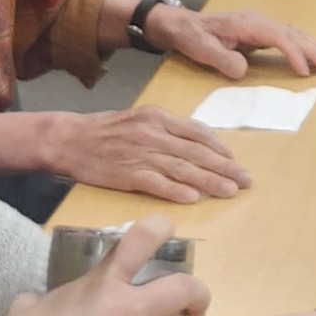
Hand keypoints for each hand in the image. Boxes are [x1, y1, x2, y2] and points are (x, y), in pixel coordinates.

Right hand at [0, 106, 249, 202]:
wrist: (69, 139)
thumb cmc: (104, 130)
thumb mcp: (138, 119)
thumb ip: (166, 130)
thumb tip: (196, 144)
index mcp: (158, 117)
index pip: (198, 132)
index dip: (220, 149)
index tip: (235, 162)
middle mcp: (153, 133)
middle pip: (197, 152)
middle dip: (225, 168)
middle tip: (246, 181)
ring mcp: (140, 153)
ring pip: (183, 169)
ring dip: (209, 181)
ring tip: (230, 192)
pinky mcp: (126, 173)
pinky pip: (156, 183)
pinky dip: (176, 191)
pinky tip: (193, 198)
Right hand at [4, 218, 204, 315]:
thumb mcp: (28, 308)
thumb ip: (40, 300)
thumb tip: (32, 303)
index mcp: (104, 285)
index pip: (141, 239)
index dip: (160, 228)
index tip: (168, 231)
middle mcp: (130, 311)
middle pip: (186, 290)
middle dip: (199, 298)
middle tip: (195, 310)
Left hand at [144, 2, 315, 80]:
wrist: (181, 25)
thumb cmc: (191, 36)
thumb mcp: (201, 49)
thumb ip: (222, 59)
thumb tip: (243, 69)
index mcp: (248, 24)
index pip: (279, 37)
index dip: (294, 54)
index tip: (305, 72)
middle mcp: (259, 21)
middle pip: (294, 34)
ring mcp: (261, 26)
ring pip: (295, 35)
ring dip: (315, 49)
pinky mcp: (260, 33)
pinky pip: (288, 39)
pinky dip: (304, 48)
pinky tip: (315, 57)